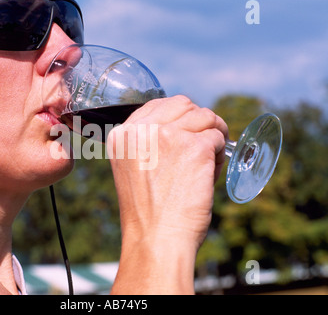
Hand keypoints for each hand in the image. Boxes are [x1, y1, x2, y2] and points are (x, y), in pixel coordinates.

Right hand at [107, 95, 227, 293]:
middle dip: (199, 120)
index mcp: (123, 135)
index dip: (178, 116)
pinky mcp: (194, 147)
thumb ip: (148, 145)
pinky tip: (211, 174)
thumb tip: (183, 126)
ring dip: (213, 135)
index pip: (157, 105)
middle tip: (206, 140)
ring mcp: (168, 136)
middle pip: (183, 104)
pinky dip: (220, 155)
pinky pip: (218, 138)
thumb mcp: (133, 170)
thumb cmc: (148, 213)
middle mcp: (142, 130)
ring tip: (210, 160)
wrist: (156, 239)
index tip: (188, 130)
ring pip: (205, 117)